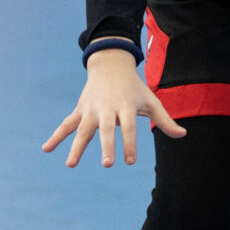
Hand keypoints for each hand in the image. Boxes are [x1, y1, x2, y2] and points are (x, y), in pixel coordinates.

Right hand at [43, 49, 186, 167]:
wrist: (110, 64)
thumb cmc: (133, 87)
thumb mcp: (151, 100)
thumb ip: (165, 120)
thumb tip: (183, 135)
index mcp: (125, 105)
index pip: (129, 126)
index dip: (130, 143)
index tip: (130, 161)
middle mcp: (107, 108)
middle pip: (106, 129)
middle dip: (106, 146)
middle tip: (107, 164)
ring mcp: (91, 109)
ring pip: (83, 129)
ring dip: (76, 147)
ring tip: (70, 165)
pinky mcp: (80, 110)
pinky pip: (66, 125)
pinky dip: (56, 136)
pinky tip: (46, 149)